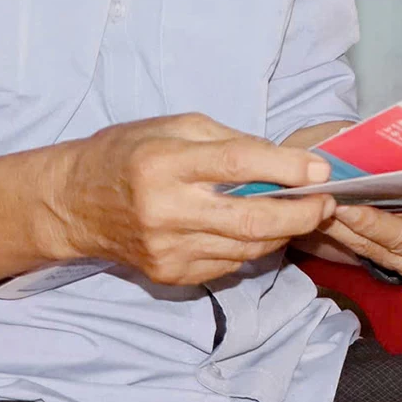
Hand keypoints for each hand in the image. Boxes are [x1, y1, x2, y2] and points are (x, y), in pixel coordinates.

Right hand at [50, 112, 335, 285]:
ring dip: (283, 232)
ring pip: (247, 248)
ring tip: (302, 214)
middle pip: (251, 219)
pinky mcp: (170, 275)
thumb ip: (228, 140)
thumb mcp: (173, 126)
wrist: (74, 203)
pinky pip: (228, 264)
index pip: (238, 165)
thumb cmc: (127, 153)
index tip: (320, 171)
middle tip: (327, 204)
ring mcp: (168, 249)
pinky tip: (259, 230)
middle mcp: (166, 210)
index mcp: (165, 163)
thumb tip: (282, 160)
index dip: (286, 168)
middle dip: (300, 214)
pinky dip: (252, 248)